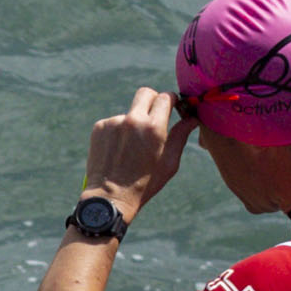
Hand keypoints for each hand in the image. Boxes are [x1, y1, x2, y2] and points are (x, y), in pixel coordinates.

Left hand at [81, 91, 190, 218]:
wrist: (110, 197)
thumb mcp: (169, 162)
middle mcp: (133, 120)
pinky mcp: (99, 127)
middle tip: (155, 115)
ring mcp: (114, 122)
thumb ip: (180, 136)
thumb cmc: (145, 183)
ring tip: (132, 148)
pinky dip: (119, 131)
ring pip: (130, 111)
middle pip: (146, 93)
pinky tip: (119, 150)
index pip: (165, 97)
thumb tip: (192, 118)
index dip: (171, 100)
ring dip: (134, 122)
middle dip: (153, 100)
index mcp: (154, 128)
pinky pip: (114, 122)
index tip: (172, 107)